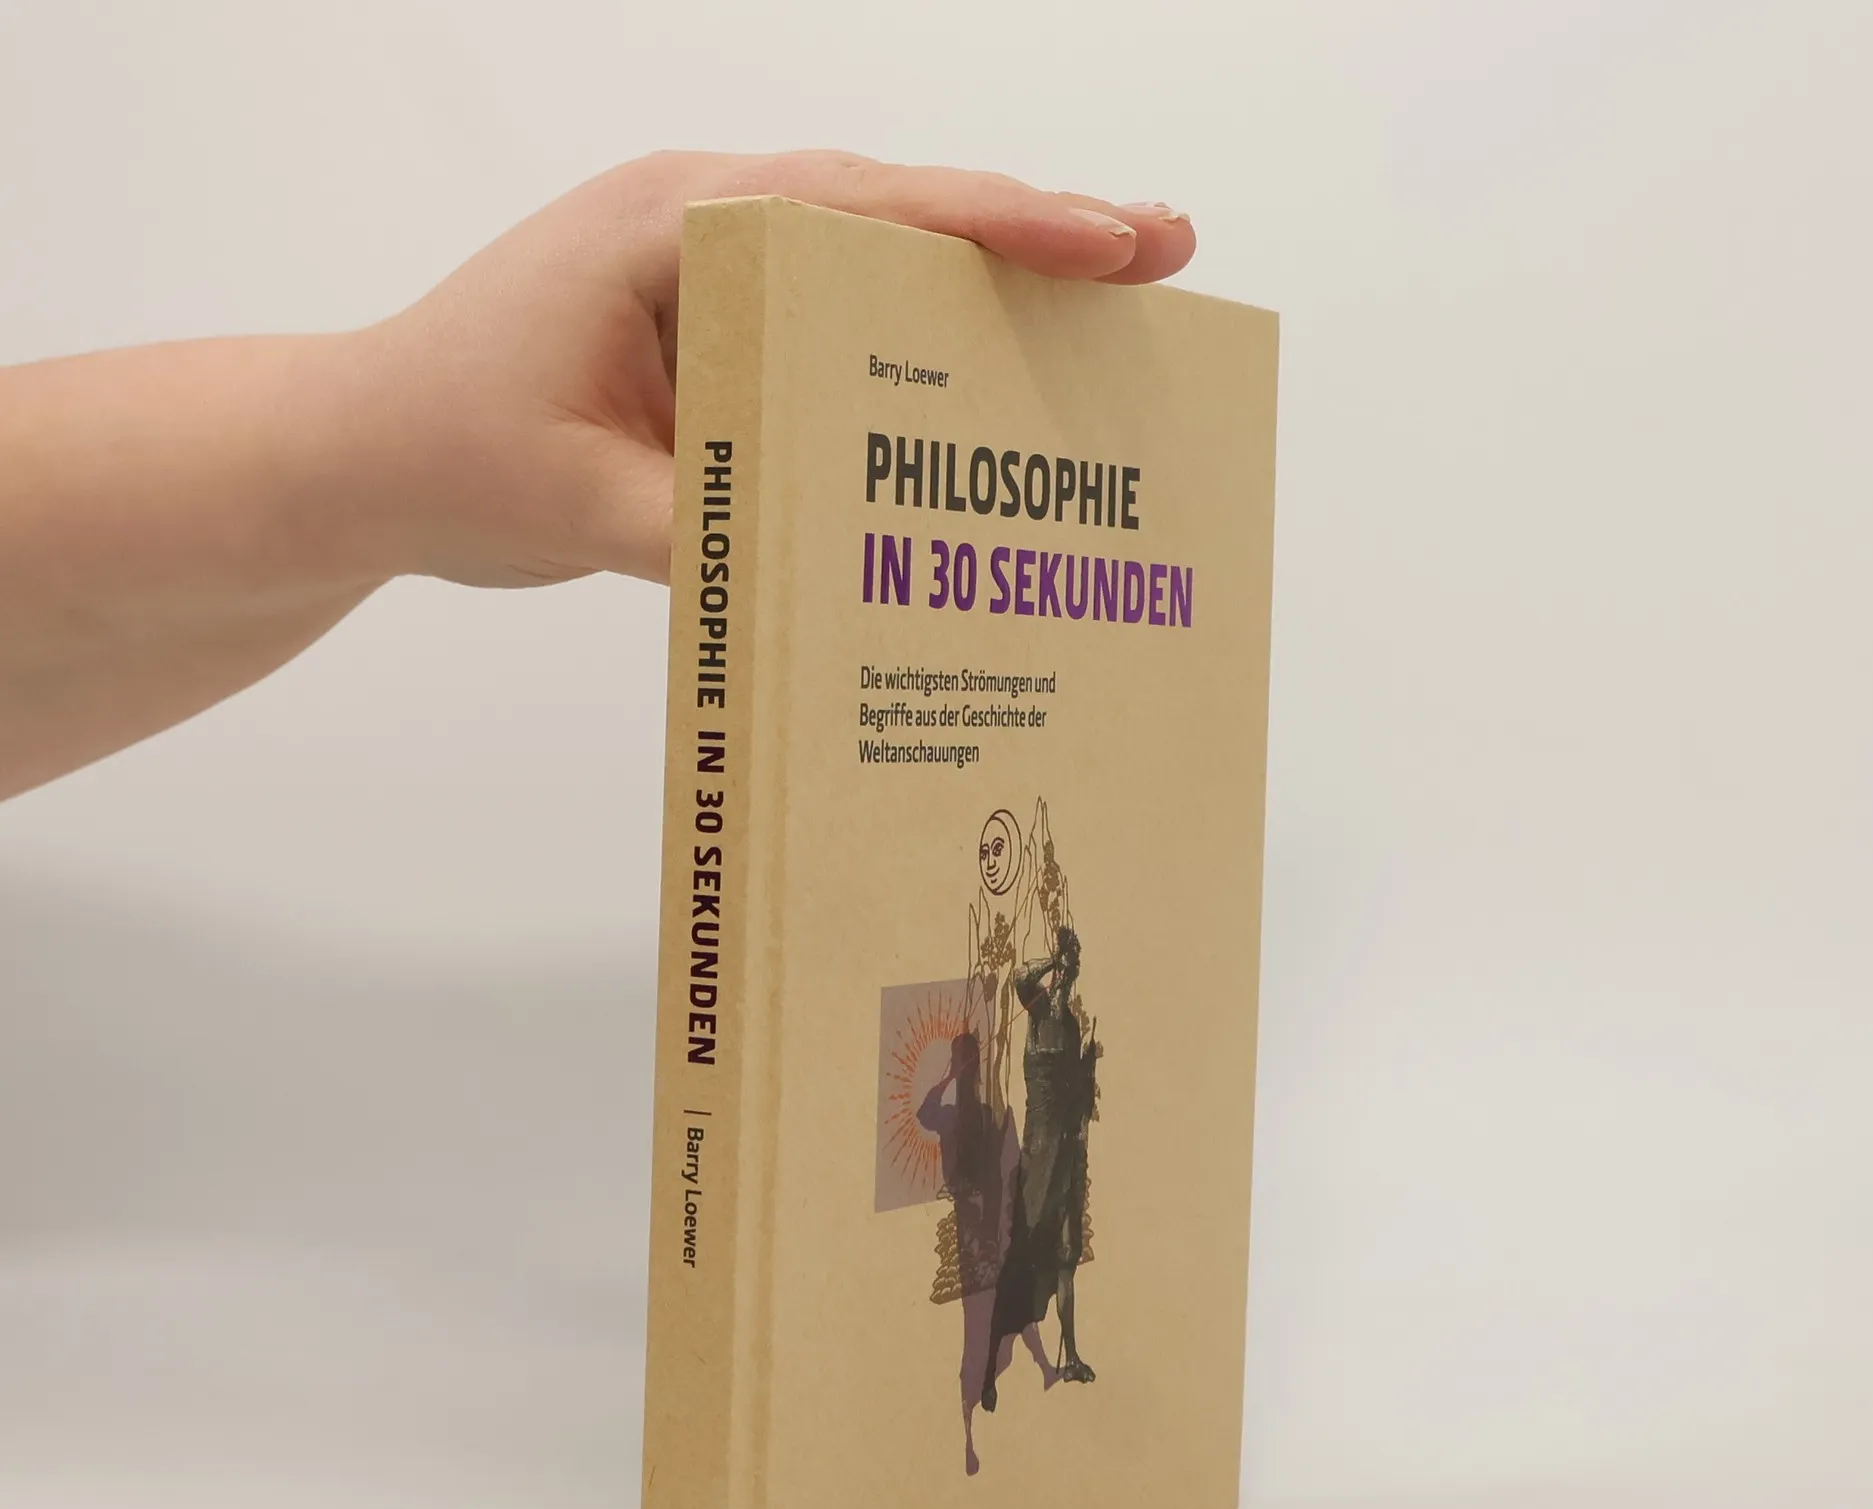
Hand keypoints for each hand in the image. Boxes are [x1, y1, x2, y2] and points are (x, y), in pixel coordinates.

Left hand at [352, 151, 1195, 589]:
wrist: (358, 455)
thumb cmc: (440, 448)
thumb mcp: (568, 504)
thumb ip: (699, 532)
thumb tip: (834, 582)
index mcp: (673, 227)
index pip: (861, 211)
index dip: (994, 226)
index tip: (1108, 242)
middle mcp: (706, 231)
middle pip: (897, 217)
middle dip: (1034, 235)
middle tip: (1162, 252)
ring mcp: (715, 284)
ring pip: (880, 270)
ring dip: (990, 293)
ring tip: (1115, 316)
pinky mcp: (718, 346)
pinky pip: (838, 337)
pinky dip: (920, 358)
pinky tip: (992, 397)